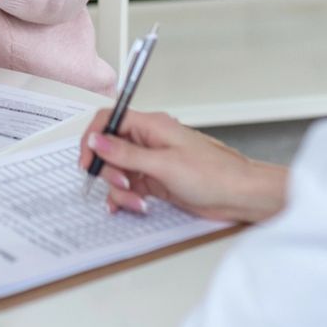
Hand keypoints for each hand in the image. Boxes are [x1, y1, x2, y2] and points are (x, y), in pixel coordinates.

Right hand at [77, 108, 288, 223]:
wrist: (238, 195)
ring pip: (117, 172)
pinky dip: (126, 199)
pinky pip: (129, 188)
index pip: (109, 120)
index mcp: (151, 126)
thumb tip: (97, 141)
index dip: (93, 137)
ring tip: (136, 200)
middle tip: (121, 184)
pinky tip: (134, 207)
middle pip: (109, 149)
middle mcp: (148, 142)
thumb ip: (126, 154)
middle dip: (108, 170)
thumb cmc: (213, 173)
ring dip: (119, 190)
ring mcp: (151, 162)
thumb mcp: (164, 164)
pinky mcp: (155, 182)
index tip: (87, 161)